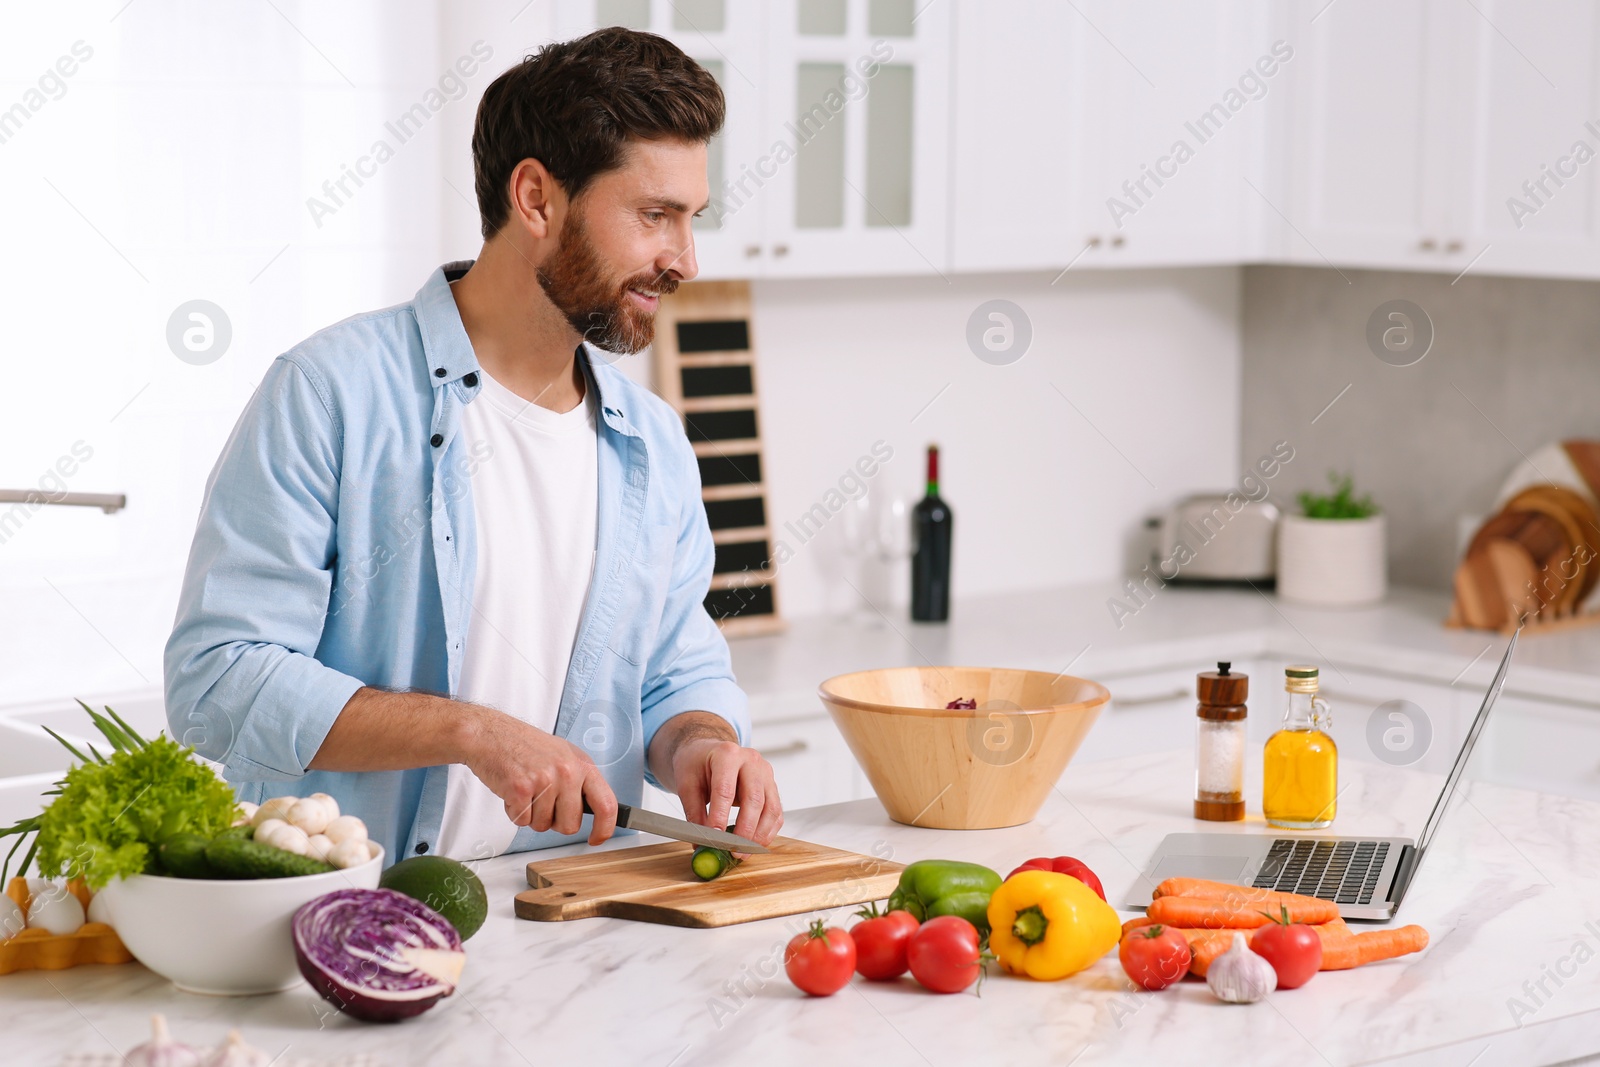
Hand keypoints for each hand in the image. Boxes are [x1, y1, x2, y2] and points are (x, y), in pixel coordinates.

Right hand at [462, 707, 617, 844]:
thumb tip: (594, 809)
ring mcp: (545, 780)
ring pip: (543, 826)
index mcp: (582, 764)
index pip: (606, 804)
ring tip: (526, 789)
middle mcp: (568, 772)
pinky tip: (512, 791)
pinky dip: (515, 812)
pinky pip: (522, 822)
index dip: (604, 829)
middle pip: (570, 826)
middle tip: (542, 800)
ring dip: (531, 815)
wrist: (490, 734)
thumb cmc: (525, 745)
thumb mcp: (564, 755)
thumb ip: (580, 781)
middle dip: (554, 821)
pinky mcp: (521, 789)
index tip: (596, 838)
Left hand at [671, 738, 783, 846]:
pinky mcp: (772, 787)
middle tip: (733, 850)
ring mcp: (766, 773)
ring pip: (771, 808)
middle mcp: (751, 761)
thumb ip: (694, 813)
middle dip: (745, 830)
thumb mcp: (686, 784)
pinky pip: (776, 813)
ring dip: (760, 834)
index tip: (714, 837)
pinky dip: (768, 831)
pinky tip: (755, 843)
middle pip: (754, 799)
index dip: (720, 816)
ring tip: (743, 852)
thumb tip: (702, 842)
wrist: (708, 752)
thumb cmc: (698, 764)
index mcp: (727, 755)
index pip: (725, 790)